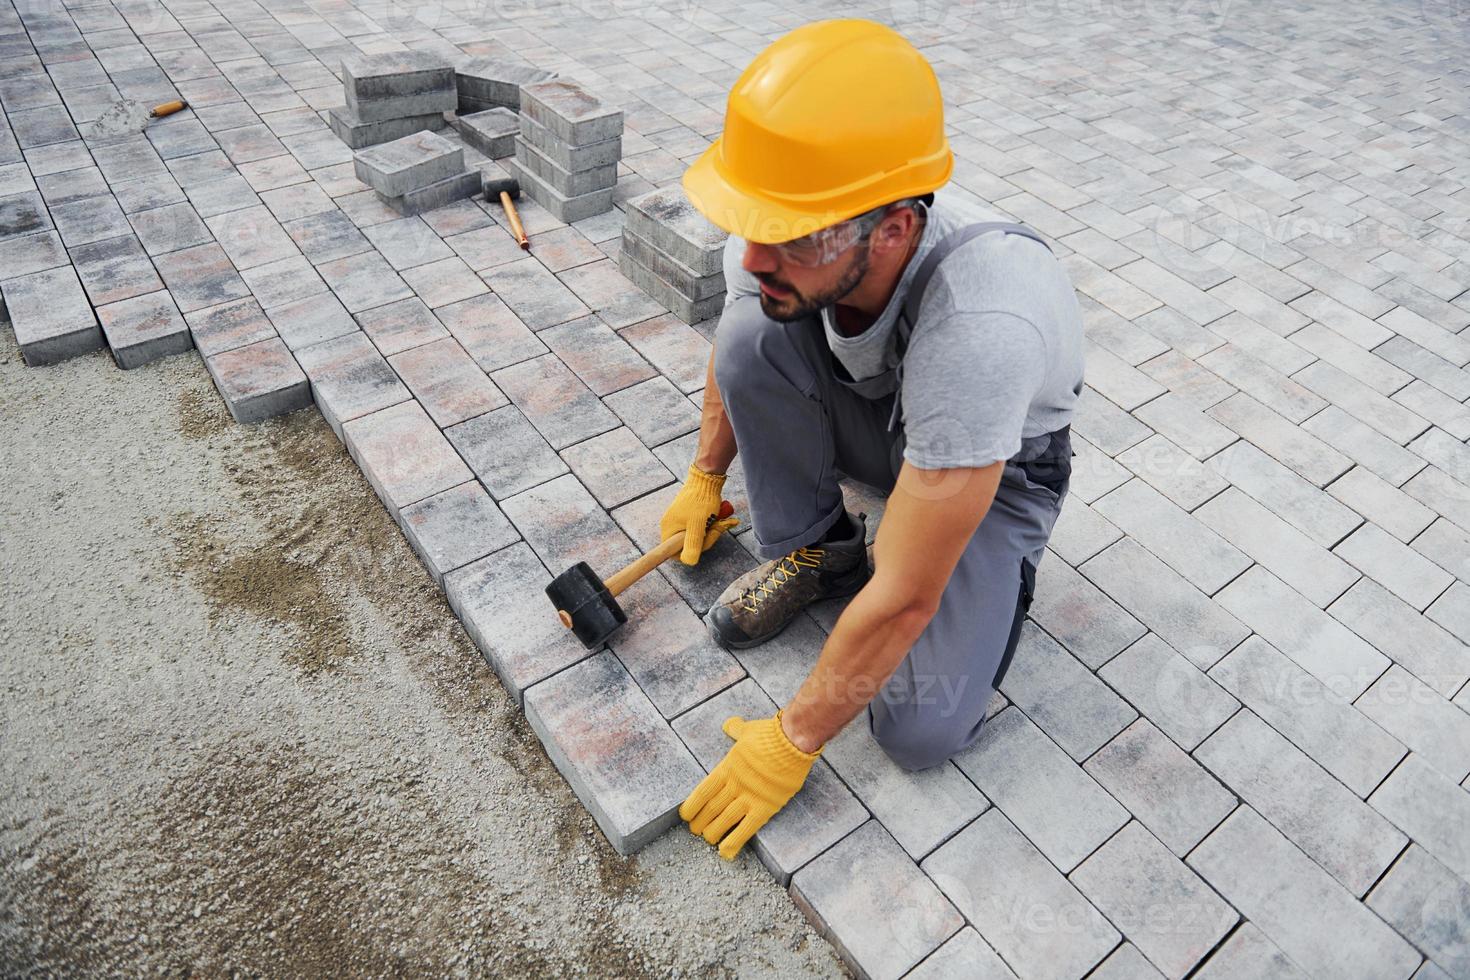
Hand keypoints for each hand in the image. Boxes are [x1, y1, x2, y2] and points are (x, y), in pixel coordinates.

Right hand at [661, 463, 736, 564]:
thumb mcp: (698, 526)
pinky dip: (712, 524)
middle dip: (706, 539)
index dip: (688, 553)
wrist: (707, 478)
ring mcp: (681, 520)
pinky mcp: (691, 515)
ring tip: (721, 520)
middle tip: (715, 528)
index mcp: (669, 529)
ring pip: (697, 536)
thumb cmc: (701, 501)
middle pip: (688, 545)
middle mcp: (672, 525)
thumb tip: (688, 562)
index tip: (700, 544)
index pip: (673, 553)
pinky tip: (721, 518)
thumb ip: (692, 544)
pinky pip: (701, 526)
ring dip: (712, 531)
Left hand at [679, 713, 819, 859]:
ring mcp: (749, 797)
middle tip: (695, 831)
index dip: (692, 805)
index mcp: (728, 767)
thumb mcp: (748, 730)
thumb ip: (736, 730)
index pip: (703, 791)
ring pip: (725, 821)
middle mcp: (734, 785)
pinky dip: (734, 842)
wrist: (793, 741)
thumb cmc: (771, 734)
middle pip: (711, 808)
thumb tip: (730, 724)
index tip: (685, 815)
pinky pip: (746, 829)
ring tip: (708, 840)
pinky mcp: (765, 807)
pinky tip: (725, 852)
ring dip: (714, 833)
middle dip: (701, 822)